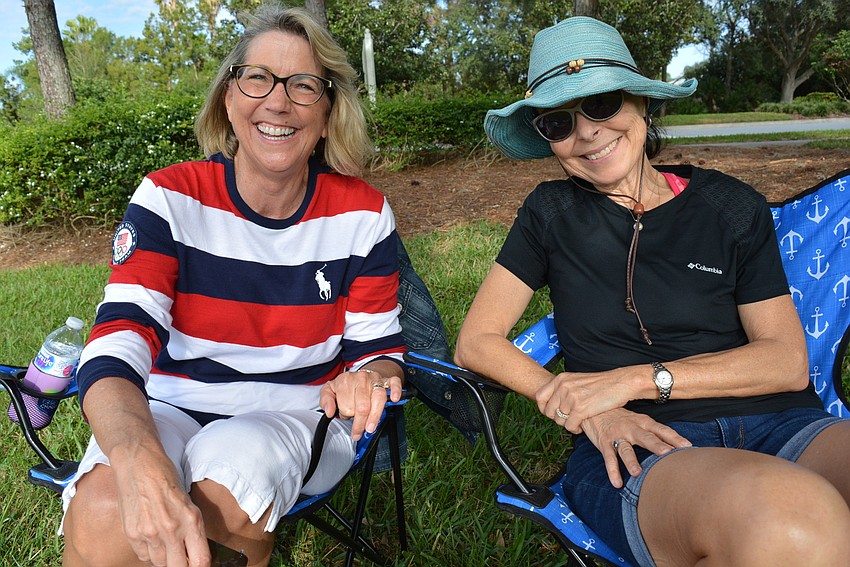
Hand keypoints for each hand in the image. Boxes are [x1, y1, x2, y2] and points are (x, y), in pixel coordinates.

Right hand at [110, 444, 209, 566]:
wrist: (138, 463)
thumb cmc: (167, 479)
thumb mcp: (189, 502)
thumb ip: (192, 529)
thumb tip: (195, 553)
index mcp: (191, 520)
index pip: (200, 561)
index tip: (199, 565)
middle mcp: (171, 529)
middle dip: (182, 566)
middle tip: (182, 558)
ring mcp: (149, 533)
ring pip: (160, 564)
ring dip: (165, 559)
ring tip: (166, 543)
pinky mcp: (132, 534)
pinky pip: (143, 556)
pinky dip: (149, 552)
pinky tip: (151, 537)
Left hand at [319, 366, 402, 440]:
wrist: (361, 376)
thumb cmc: (346, 387)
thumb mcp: (330, 390)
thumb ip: (326, 400)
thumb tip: (329, 412)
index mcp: (346, 380)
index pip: (347, 403)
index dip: (346, 414)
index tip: (347, 420)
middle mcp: (361, 377)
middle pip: (363, 404)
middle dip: (360, 422)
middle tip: (358, 433)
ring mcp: (375, 378)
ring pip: (378, 397)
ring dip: (375, 415)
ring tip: (371, 427)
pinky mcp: (387, 380)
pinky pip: (394, 383)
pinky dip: (395, 390)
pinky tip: (394, 399)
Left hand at [535, 369, 632, 433]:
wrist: (620, 383)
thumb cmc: (601, 384)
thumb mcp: (577, 380)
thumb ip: (564, 389)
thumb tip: (551, 403)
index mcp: (561, 379)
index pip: (539, 397)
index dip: (543, 408)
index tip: (552, 413)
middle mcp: (563, 387)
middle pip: (548, 411)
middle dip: (557, 419)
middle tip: (568, 420)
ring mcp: (571, 398)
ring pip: (559, 421)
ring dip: (567, 425)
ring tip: (577, 423)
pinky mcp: (581, 409)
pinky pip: (569, 426)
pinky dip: (575, 430)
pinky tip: (582, 427)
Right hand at [580, 408, 691, 488]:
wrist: (595, 408)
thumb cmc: (622, 418)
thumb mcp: (639, 421)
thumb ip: (655, 433)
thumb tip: (679, 447)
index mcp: (643, 422)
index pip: (661, 430)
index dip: (674, 438)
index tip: (688, 447)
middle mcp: (632, 428)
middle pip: (646, 438)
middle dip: (657, 446)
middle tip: (668, 455)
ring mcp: (617, 435)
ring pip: (625, 450)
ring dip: (631, 461)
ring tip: (638, 473)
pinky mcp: (604, 442)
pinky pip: (608, 458)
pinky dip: (612, 471)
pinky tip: (617, 483)